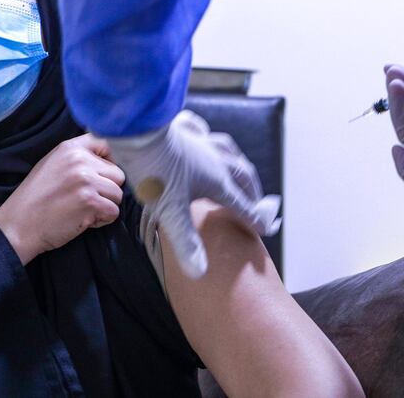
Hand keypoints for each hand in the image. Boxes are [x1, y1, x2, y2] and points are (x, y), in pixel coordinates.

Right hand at [0, 134, 124, 264]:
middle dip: (107, 190)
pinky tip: (83, 220)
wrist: (18, 225)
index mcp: (70, 148)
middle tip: (86, 199)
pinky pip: (113, 211)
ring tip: (83, 210)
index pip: (108, 145)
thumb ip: (78, 157)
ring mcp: (86, 180)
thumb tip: (109, 159)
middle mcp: (80, 160)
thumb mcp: (52, 164)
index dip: (110, 163)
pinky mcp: (90, 201)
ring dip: (105, 206)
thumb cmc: (35, 198)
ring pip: (118, 194)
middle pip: (118, 175)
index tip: (101, 176)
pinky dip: (102, 220)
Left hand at [107, 111, 280, 278]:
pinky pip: (206, 133)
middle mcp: (217, 159)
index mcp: (218, 181)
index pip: (241, 204)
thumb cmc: (156, 172)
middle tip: (256, 202)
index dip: (253, 218)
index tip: (264, 228)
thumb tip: (200, 273)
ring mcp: (203, 142)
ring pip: (230, 152)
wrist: (139, 132)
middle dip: (252, 191)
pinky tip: (206, 136)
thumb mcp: (171, 212)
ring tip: (240, 172)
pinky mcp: (186, 130)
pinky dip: (211, 140)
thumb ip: (187, 242)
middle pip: (243, 176)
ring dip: (239, 165)